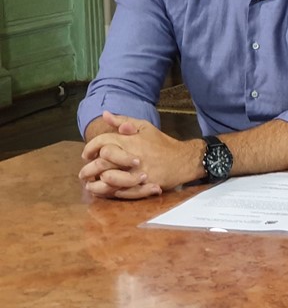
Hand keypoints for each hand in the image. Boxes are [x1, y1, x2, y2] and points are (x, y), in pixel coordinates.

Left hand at [79, 112, 200, 198]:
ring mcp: (136, 173)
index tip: (87, 155)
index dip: (90, 148)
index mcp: (130, 140)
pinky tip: (104, 191)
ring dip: (95, 183)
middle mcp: (131, 156)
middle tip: (84, 173)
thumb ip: (123, 121)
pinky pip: (120, 191)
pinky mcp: (142, 186)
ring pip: (108, 179)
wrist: (183, 160)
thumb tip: (105, 114)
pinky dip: (109, 192)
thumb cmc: (162, 144)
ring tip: (90, 185)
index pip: (102, 142)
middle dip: (88, 169)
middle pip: (101, 163)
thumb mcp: (145, 127)